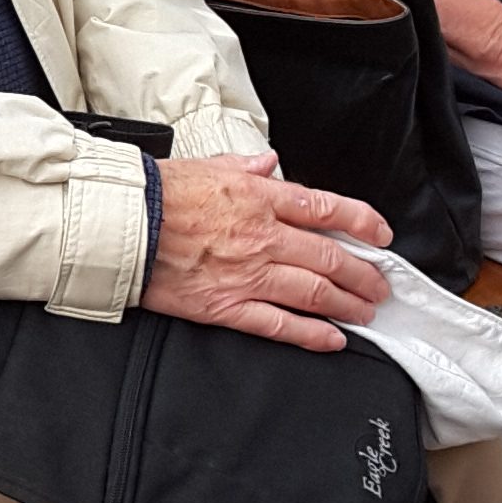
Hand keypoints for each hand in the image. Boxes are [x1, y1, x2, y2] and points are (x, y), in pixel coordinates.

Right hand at [142, 150, 391, 348]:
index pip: (327, 209)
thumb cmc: (155, 195)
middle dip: (364, 274)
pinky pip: (280, 325)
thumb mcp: (204, 165)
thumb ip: (243, 167)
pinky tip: (332, 339)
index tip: (381, 235)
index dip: (363, 223)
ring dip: (348, 304)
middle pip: (330, 257)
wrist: (121, 226)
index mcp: (259, 198)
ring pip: (315, 293)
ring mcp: (248, 274)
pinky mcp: (227, 306)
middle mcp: (263, 237)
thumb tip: (269, 163)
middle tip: (379, 284)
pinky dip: (311, 334)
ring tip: (365, 312)